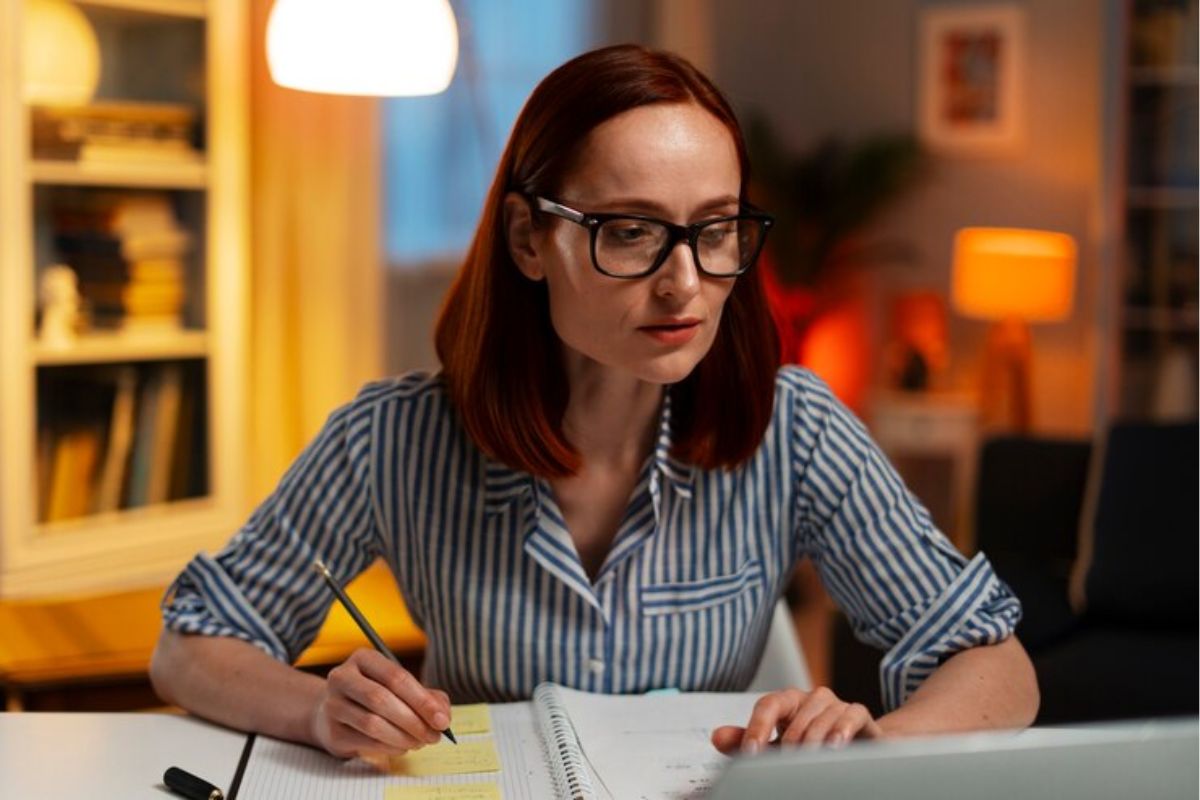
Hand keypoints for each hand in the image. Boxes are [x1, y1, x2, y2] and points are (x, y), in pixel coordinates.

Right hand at [309, 648, 450, 758]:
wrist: (335, 714)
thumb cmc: (375, 696)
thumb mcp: (401, 688)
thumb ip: (428, 696)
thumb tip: (442, 716)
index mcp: (364, 658)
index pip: (396, 677)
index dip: (422, 700)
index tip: (441, 720)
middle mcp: (343, 678)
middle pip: (381, 699)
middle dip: (413, 721)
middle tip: (433, 736)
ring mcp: (333, 705)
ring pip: (372, 724)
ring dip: (403, 737)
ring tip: (419, 742)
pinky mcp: (333, 732)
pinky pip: (366, 742)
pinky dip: (390, 748)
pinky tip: (402, 746)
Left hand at [712, 687, 882, 753]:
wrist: (853, 749)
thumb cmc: (809, 745)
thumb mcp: (776, 746)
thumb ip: (747, 741)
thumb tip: (717, 737)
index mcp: (787, 702)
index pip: (768, 705)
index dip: (757, 728)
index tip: (750, 752)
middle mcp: (810, 698)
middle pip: (795, 716)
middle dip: (788, 745)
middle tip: (785, 765)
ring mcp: (835, 704)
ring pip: (822, 717)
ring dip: (813, 742)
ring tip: (809, 761)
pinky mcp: (858, 714)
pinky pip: (851, 715)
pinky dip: (842, 729)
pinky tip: (835, 746)